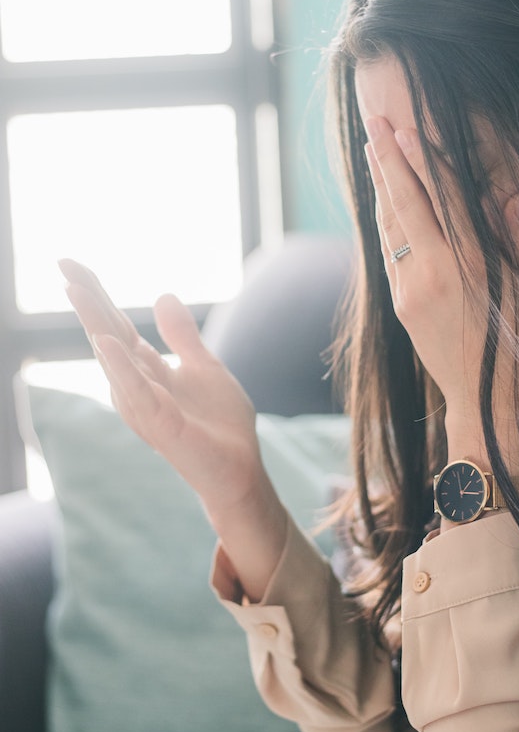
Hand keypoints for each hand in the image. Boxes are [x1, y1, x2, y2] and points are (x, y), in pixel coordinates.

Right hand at [59, 259, 286, 599]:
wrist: (242, 468)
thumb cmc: (220, 424)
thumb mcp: (205, 366)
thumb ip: (182, 336)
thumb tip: (163, 294)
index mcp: (147, 370)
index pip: (115, 325)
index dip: (96, 294)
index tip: (71, 263)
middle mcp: (138, 385)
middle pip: (107, 334)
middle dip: (87, 300)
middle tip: (63, 263)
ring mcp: (145, 404)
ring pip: (114, 357)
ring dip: (95, 324)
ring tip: (76, 290)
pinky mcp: (161, 424)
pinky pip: (138, 391)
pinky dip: (121, 367)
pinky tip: (106, 342)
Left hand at [363, 117, 518, 474]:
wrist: (485, 401)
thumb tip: (511, 196)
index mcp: (468, 265)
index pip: (440, 200)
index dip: (421, 161)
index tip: (405, 129)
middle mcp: (431, 274)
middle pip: (402, 206)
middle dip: (386, 162)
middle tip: (372, 124)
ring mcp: (410, 291)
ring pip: (388, 228)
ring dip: (380, 188)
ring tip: (372, 152)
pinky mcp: (400, 306)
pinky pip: (387, 253)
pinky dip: (383, 222)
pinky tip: (381, 203)